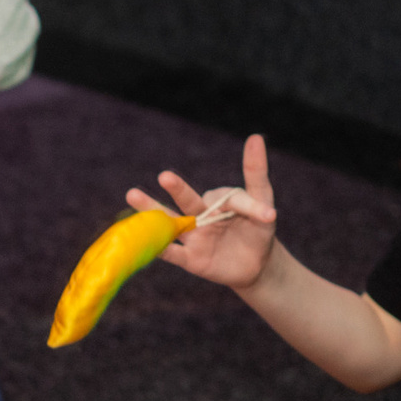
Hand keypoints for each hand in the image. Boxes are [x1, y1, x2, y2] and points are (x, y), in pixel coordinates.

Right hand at [130, 132, 279, 291]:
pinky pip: (172, 253)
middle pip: (186, 200)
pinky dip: (159, 248)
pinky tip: (144, 241)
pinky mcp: (190, 259)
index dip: (249, 207)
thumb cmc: (258, 228)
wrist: (256, 264)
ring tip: (132, 194)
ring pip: (170, 222)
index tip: (268, 215)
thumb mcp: (263, 203)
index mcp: (217, 199)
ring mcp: (193, 236)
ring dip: (152, 210)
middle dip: (177, 190)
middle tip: (165, 177)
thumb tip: (255, 136)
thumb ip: (256, 175)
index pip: (228, 199)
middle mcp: (200, 214)